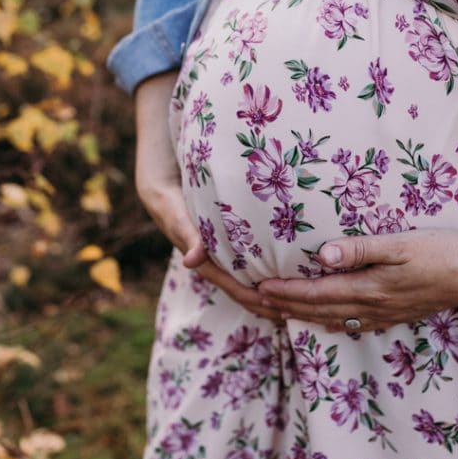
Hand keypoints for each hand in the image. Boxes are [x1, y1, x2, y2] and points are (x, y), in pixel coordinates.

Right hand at [133, 71, 280, 321]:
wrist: (158, 148)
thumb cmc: (162, 173)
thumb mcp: (168, 198)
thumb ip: (184, 227)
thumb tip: (195, 262)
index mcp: (193, 245)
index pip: (227, 279)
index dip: (251, 295)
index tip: (276, 305)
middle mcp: (207, 246)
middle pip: (240, 282)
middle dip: (266, 298)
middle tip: (298, 310)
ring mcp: (217, 237)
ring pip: (245, 269)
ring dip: (269, 283)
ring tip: (299, 295)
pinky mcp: (225, 225)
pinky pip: (247, 249)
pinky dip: (266, 260)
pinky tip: (290, 262)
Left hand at [256, 229, 457, 332]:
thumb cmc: (444, 252)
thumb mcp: (403, 243)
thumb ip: (362, 250)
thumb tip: (322, 254)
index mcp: (370, 290)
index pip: (315, 295)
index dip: (284, 293)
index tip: (256, 287)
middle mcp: (371, 309)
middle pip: (315, 313)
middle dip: (281, 308)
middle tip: (251, 302)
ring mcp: (382, 316)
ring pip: (329, 321)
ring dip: (298, 316)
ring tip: (273, 312)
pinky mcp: (393, 315)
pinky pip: (349, 324)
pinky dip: (325, 321)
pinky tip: (320, 320)